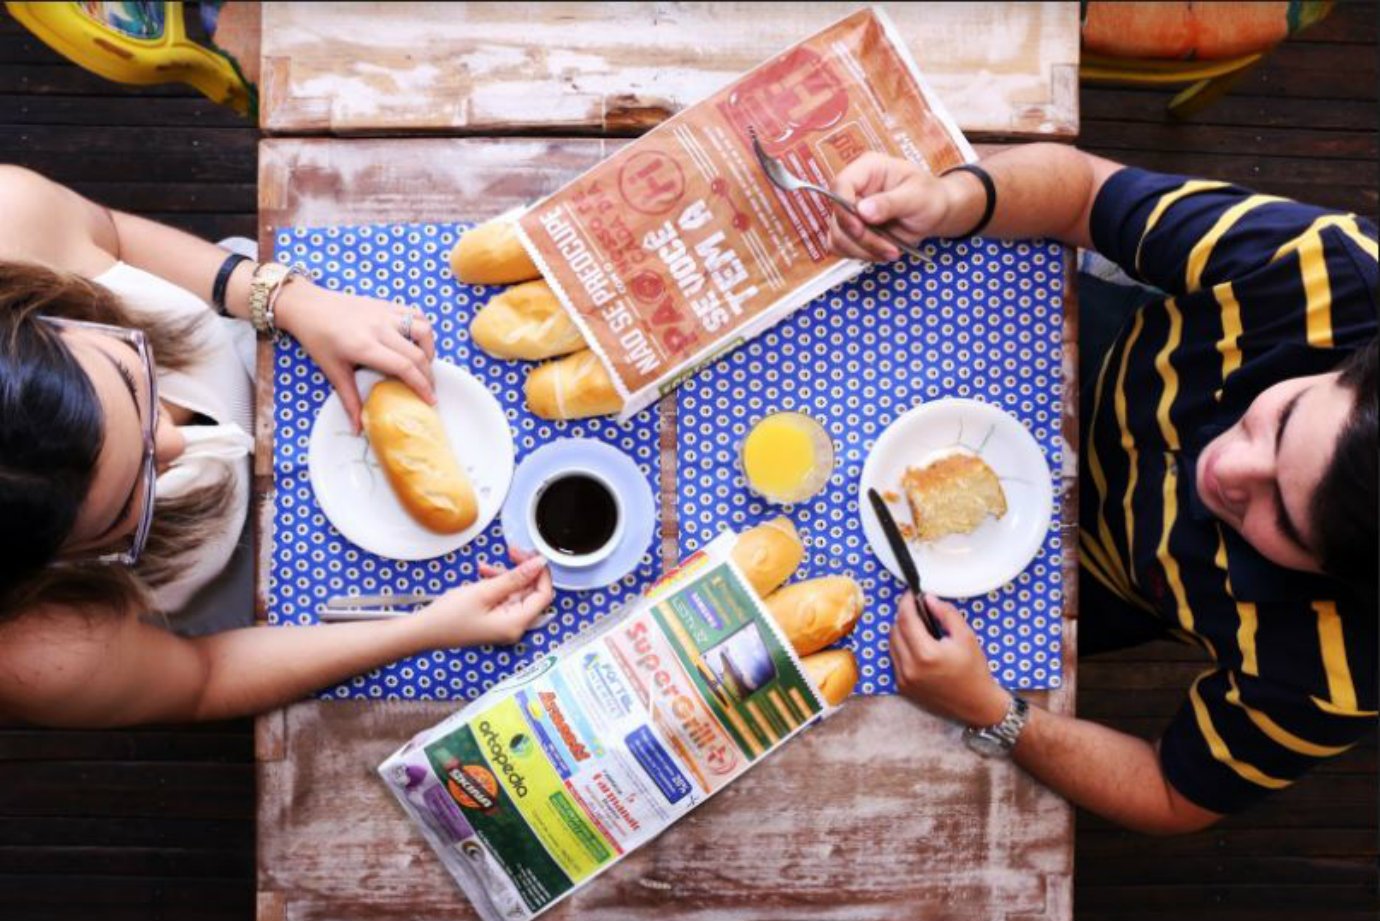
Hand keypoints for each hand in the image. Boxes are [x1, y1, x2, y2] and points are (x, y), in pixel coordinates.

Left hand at [275, 282, 437, 431]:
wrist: (309, 306)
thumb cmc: (317, 339)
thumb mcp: (333, 371)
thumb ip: (349, 400)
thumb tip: (357, 429)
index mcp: (364, 346)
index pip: (404, 366)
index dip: (421, 385)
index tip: (429, 400)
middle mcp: (379, 328)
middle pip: (417, 353)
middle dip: (429, 375)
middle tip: (429, 389)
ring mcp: (384, 313)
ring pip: (423, 330)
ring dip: (430, 349)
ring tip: (424, 363)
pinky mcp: (386, 304)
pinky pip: (415, 314)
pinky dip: (423, 329)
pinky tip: (417, 342)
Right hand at [416, 548, 553, 647]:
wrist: (423, 631)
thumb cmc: (448, 617)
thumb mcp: (484, 591)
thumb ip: (515, 577)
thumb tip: (539, 564)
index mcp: (516, 624)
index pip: (544, 595)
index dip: (541, 573)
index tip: (533, 555)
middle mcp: (514, 627)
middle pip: (531, 593)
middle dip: (521, 571)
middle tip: (511, 551)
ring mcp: (505, 624)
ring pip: (516, 593)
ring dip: (505, 576)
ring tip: (486, 566)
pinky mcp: (495, 620)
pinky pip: (504, 598)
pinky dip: (496, 584)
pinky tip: (483, 574)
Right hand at [829, 152, 954, 262]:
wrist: (934, 212)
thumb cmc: (929, 196)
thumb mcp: (916, 196)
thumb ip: (890, 203)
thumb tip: (863, 211)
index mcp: (867, 169)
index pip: (841, 185)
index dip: (844, 208)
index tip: (860, 227)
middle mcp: (855, 189)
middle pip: (838, 217)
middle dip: (861, 238)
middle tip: (888, 247)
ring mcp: (851, 211)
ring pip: (838, 237)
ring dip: (863, 250)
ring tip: (891, 252)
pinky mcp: (852, 230)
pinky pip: (843, 248)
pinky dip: (862, 255)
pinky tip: (882, 252)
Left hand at [889, 592, 1010, 727]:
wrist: (976, 704)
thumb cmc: (974, 671)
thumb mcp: (966, 637)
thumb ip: (946, 614)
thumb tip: (928, 599)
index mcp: (925, 654)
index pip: (906, 619)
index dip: (906, 603)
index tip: (911, 594)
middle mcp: (910, 668)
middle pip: (895, 630)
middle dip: (905, 616)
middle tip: (919, 611)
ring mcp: (904, 680)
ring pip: (892, 644)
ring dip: (901, 631)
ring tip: (920, 629)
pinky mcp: (903, 687)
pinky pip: (895, 659)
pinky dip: (902, 648)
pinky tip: (919, 647)